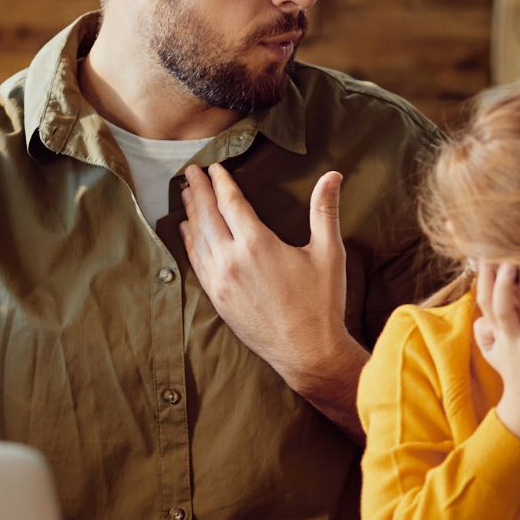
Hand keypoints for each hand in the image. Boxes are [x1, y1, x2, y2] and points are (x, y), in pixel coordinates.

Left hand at [180, 164, 367, 434]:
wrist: (307, 352)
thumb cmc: (321, 303)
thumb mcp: (329, 253)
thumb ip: (325, 211)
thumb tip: (333, 175)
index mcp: (258, 245)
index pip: (231, 203)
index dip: (221, 183)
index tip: (214, 168)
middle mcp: (232, 260)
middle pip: (207, 216)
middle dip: (198, 191)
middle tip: (190, 173)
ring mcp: (220, 281)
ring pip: (198, 239)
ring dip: (191, 213)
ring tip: (185, 195)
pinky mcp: (217, 299)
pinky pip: (197, 263)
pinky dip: (190, 242)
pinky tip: (187, 231)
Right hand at [475, 263, 519, 450]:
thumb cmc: (515, 374)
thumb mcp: (495, 352)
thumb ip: (487, 332)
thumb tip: (479, 314)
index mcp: (500, 334)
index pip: (487, 302)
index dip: (484, 280)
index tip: (485, 255)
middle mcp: (511, 342)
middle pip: (503, 310)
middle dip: (503, 287)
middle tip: (510, 262)